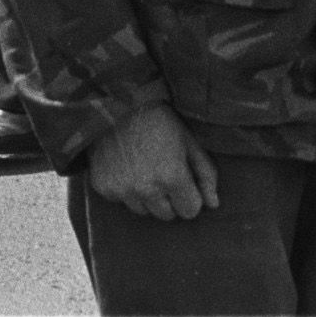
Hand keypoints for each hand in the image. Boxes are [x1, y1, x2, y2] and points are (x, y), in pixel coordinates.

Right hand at [85, 103, 219, 221]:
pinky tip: (123, 167)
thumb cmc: (158, 120)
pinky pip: (120, 200)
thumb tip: (213, 204)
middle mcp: (146, 188)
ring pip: (143, 210)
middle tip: (161, 172)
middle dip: (169, 198)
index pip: (190, 211)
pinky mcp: (102, 185)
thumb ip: (206, 174)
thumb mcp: (189, 141)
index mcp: (172, 177)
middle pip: (167, 215)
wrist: (114, 102)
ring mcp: (121, 188)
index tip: (181, 178)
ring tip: (141, 168)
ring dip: (146, 196)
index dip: (189, 195)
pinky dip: (123, 188)